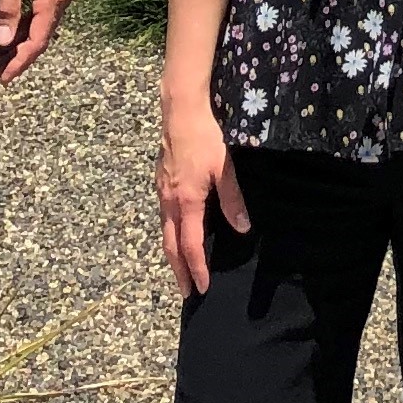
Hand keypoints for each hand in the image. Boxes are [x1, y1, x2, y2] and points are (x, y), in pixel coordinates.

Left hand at [0, 0, 74, 85]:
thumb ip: (7, 6)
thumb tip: (3, 41)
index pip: (36, 41)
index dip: (19, 62)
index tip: (0, 79)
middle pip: (40, 38)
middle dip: (17, 58)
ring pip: (41, 27)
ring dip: (20, 44)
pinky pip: (41, 14)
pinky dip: (24, 27)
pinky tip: (8, 31)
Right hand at [157, 83, 248, 297]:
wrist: (180, 110)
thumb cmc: (205, 137)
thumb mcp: (224, 167)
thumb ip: (232, 199)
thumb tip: (242, 228)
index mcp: (186, 201)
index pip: (191, 245)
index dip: (197, 268)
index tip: (203, 287)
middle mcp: (169, 201)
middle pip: (170, 245)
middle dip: (178, 271)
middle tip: (186, 292)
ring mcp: (162, 191)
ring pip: (164, 231)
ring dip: (172, 254)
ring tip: (181, 269)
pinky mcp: (160, 181)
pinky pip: (163, 216)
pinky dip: (169, 233)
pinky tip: (177, 233)